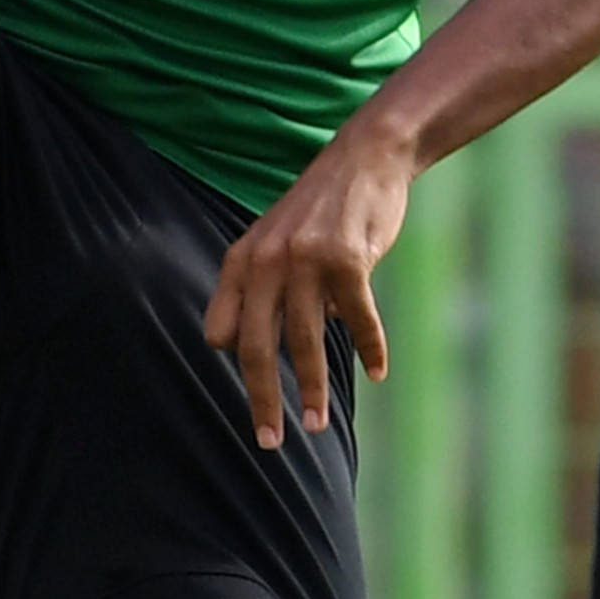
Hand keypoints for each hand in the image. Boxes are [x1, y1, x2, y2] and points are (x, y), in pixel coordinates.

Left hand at [201, 110, 414, 445]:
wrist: (366, 157)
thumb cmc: (323, 209)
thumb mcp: (278, 242)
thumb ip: (271, 291)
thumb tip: (281, 352)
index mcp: (241, 261)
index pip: (221, 331)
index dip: (238, 363)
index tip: (257, 393)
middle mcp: (265, 262)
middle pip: (256, 348)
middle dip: (262, 401)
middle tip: (269, 441)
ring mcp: (305, 261)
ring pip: (305, 343)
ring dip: (313, 390)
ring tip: (316, 425)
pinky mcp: (347, 260)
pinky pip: (358, 320)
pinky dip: (370, 349)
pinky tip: (377, 371)